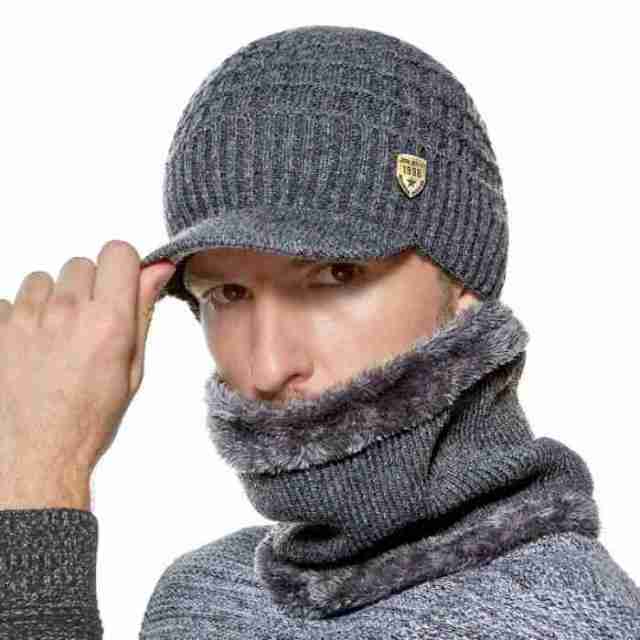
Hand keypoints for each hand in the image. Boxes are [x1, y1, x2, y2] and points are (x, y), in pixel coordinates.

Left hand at [0, 240, 175, 509]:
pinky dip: (19, 317)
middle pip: (80, 263)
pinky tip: (29, 347)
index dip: (122, 267)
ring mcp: (25, 319)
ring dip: (51, 300)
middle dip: (87, 287)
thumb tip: (159, 269)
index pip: (117, 251)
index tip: (119, 285)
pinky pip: (9, 300)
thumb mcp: (132, 367)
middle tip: (86, 325)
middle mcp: (67, 312)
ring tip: (54, 337)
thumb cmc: (90, 417)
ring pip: (42, 279)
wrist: (38, 453)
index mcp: (109, 322)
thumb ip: (143, 311)